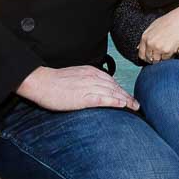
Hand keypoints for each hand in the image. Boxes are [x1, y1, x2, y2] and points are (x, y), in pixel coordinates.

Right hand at [16, 66, 138, 111]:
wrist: (41, 82)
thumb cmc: (55, 81)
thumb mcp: (75, 76)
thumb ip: (86, 81)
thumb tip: (95, 88)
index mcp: (90, 72)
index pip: (111, 81)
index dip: (121, 90)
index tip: (129, 97)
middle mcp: (92, 77)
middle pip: (115, 87)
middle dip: (127, 96)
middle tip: (137, 104)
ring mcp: (88, 86)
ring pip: (112, 92)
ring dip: (125, 99)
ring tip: (134, 107)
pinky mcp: (83, 97)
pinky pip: (102, 99)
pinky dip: (114, 101)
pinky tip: (122, 105)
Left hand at [139, 2, 178, 63]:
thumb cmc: (169, 21)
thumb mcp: (154, 26)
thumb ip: (146, 37)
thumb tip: (137, 48)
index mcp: (145, 37)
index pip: (141, 54)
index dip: (146, 57)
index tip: (151, 57)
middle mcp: (150, 43)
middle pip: (149, 59)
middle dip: (154, 59)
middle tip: (160, 55)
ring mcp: (158, 47)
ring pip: (157, 61)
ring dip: (161, 59)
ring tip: (167, 52)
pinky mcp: (167, 51)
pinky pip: (166, 59)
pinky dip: (169, 57)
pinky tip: (172, 50)